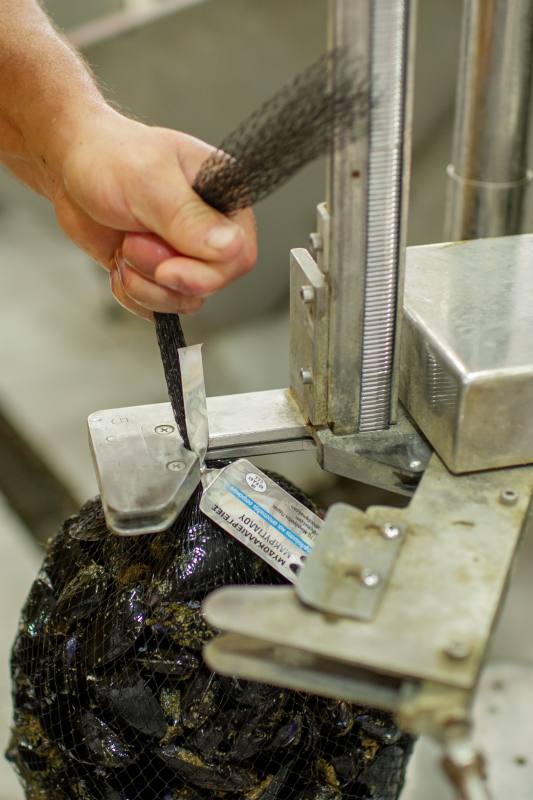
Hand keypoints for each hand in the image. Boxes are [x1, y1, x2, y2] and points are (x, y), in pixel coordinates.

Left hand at [53, 109, 256, 319]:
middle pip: (211, 283)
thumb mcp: (148, 180)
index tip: (165, 269)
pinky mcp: (161, 274)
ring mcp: (187, 255)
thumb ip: (188, 216)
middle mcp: (213, 230)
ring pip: (184, 300)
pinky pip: (158, 307)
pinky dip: (131, 294)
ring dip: (144, 285)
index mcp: (226, 198)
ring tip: (122, 248)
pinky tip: (117, 263)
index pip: (239, 256)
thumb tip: (230, 247)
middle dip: (162, 274)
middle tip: (130, 244)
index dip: (205, 273)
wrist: (72, 166)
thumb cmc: (110, 157)